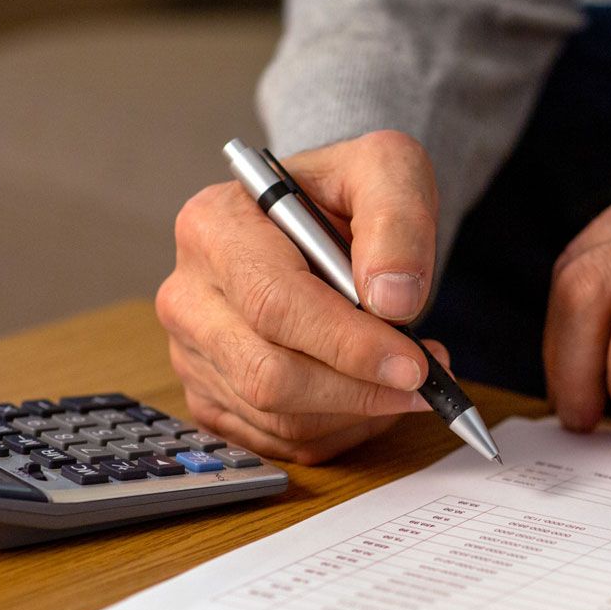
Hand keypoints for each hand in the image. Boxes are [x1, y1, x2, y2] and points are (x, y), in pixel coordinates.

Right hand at [156, 130, 451, 463]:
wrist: (323, 219)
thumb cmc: (347, 193)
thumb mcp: (387, 169)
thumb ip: (397, 219)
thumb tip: (393, 299)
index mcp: (213, 226)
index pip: (275, 304)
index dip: (348, 344)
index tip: (413, 364)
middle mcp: (188, 293)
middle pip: (267, 373)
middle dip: (357, 389)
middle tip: (422, 381)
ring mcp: (192, 351)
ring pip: (274, 415)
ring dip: (354, 412)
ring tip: (405, 380)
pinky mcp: (209, 395)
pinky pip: (274, 440)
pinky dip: (336, 429)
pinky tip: (368, 394)